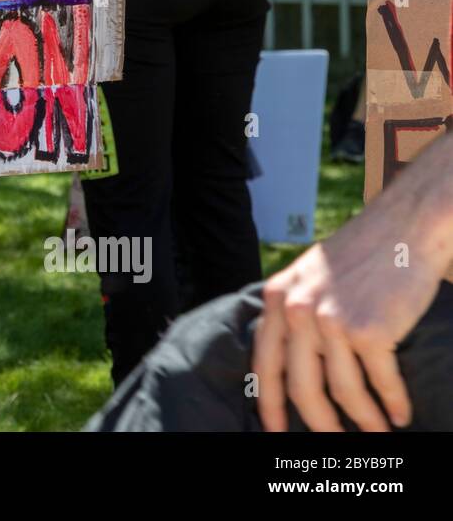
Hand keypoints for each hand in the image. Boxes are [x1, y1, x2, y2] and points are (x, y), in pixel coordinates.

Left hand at [252, 194, 447, 431]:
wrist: (404, 226)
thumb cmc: (361, 252)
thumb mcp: (308, 275)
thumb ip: (293, 309)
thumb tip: (291, 359)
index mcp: (276, 298)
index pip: (264, 364)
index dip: (269, 406)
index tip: (275, 433)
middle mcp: (296, 310)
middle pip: (301, 388)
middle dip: (318, 425)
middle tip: (332, 444)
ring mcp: (331, 320)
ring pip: (342, 392)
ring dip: (363, 421)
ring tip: (377, 434)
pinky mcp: (369, 329)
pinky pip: (380, 381)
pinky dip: (392, 404)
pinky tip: (399, 414)